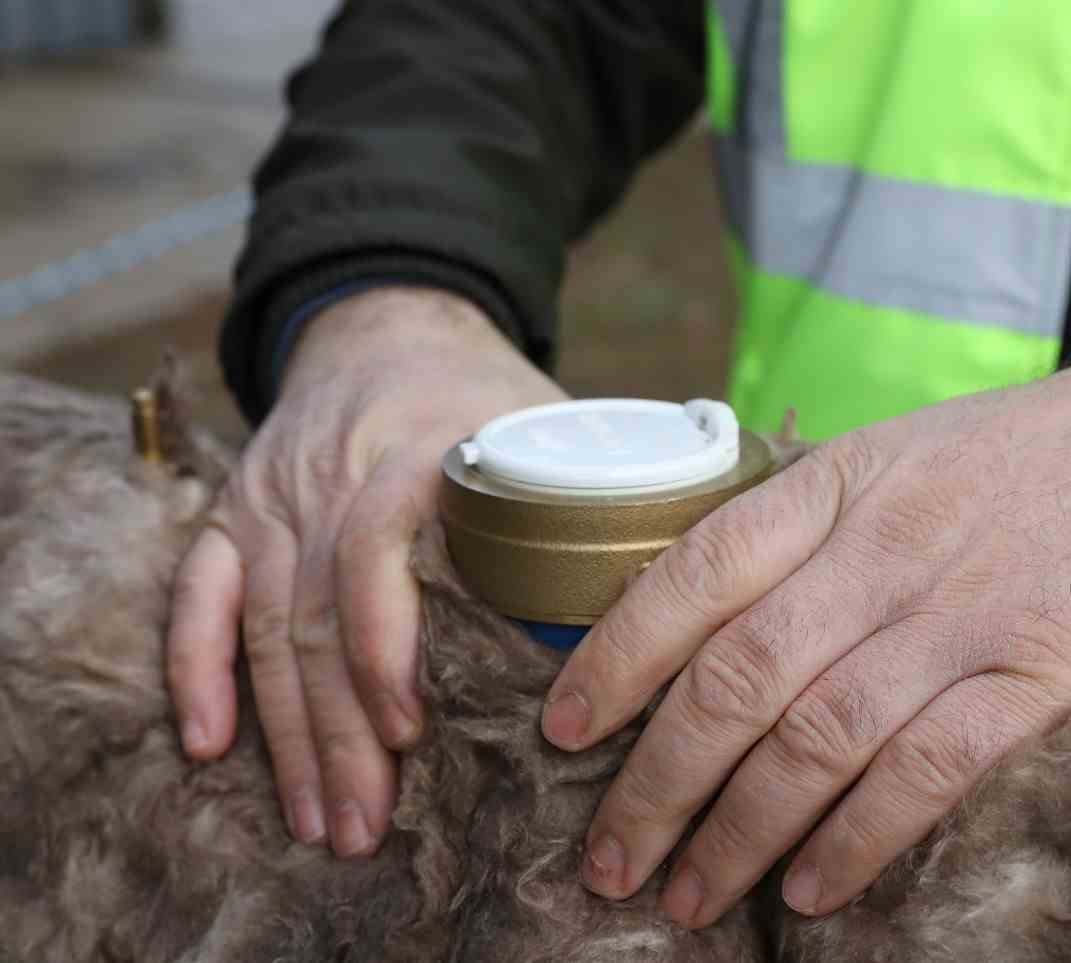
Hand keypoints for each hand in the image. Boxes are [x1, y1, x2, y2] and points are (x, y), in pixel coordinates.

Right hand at [167, 286, 567, 854]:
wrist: (389, 321)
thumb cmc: (482, 392)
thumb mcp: (543, 425)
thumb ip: (585, 503)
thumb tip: (660, 606)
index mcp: (414, 453)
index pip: (375, 552)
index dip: (386, 647)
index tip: (412, 730)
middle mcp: (330, 477)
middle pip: (318, 616)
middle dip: (340, 734)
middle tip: (367, 825)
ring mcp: (273, 496)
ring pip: (266, 626)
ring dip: (286, 733)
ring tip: (317, 818)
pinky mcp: (235, 512)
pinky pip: (200, 594)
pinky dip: (198, 668)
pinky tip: (209, 742)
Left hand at [541, 341, 1070, 925]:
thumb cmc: (1043, 456)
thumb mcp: (909, 452)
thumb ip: (819, 527)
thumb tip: (715, 617)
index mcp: (842, 483)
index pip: (695, 572)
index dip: (614, 658)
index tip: (563, 732)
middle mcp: (888, 548)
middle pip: (736, 678)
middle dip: (655, 781)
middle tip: (607, 858)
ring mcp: (964, 614)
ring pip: (815, 738)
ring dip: (737, 831)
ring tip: (688, 895)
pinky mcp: (1044, 676)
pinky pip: (925, 772)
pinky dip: (856, 839)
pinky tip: (812, 890)